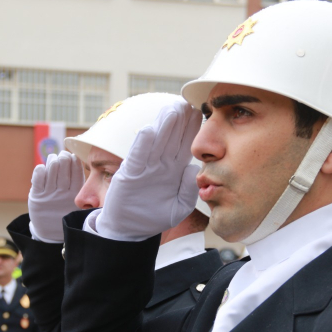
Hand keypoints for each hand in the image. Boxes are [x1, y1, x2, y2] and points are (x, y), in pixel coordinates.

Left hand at [28, 151, 83, 243]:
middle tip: (63, 155)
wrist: (51, 232)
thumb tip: (76, 161)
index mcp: (75, 195)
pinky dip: (40, 171)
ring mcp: (49, 195)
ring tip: (54, 158)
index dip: (75, 162)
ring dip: (52, 161)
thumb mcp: (77, 203)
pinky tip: (42, 167)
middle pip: (64, 170)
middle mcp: (62, 194)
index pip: (77, 174)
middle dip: (64, 158)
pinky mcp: (36, 196)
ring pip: (51, 172)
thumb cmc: (65, 211)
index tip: (73, 156)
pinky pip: (38, 180)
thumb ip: (78, 186)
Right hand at [96, 101, 201, 240]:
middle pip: (172, 138)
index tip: (202, 113)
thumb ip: (188, 192)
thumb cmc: (154, 217)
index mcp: (174, 170)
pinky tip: (148, 130)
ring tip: (172, 109)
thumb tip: (194, 170)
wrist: (129, 229)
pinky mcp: (131, 174)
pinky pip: (137, 157)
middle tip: (188, 102)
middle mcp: (160, 164)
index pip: (186, 145)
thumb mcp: (177, 208)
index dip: (193, 129)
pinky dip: (142, 144)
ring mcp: (145, 167)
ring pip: (156, 142)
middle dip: (180, 121)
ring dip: (163, 126)